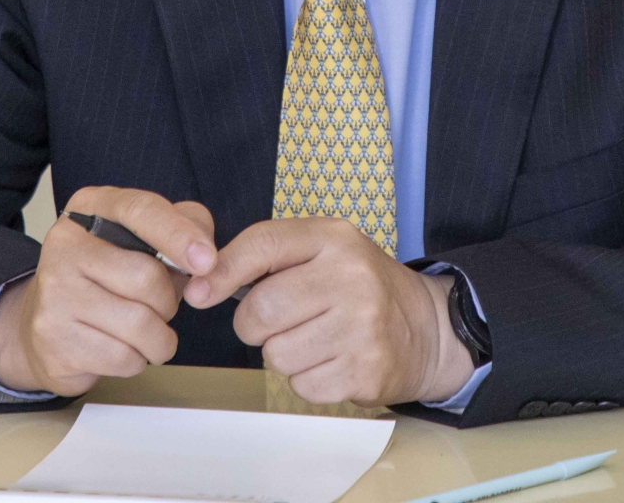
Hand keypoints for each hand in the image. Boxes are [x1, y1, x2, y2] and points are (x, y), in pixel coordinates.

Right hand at [0, 187, 215, 394]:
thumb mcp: (145, 238)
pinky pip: (122, 357)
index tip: (207, 261)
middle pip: (146, 277)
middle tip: (158, 306)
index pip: (140, 210)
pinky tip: (120, 348)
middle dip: (168, 301)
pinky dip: (136, 360)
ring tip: (144, 331)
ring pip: (139, 324)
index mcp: (91, 207)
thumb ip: (184, 227)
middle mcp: (65, 243)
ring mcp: (54, 291)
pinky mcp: (53, 337)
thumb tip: (206, 256)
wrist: (48, 324)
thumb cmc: (110, 277)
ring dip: (158, 337)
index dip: (178, 234)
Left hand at [185, 217, 473, 405]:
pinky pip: (302, 386)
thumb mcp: (319, 251)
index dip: (221, 272)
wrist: (426, 328)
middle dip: (255, 325)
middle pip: (261, 310)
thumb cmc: (356, 287)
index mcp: (333, 238)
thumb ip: (262, 257)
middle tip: (280, 322)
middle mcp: (351, 277)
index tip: (199, 294)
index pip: (263, 244)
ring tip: (315, 339)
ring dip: (284, 354)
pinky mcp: (366, 371)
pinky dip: (307, 380)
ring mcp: (362, 326)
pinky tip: (332, 361)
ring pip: (277, 354)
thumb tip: (198, 287)